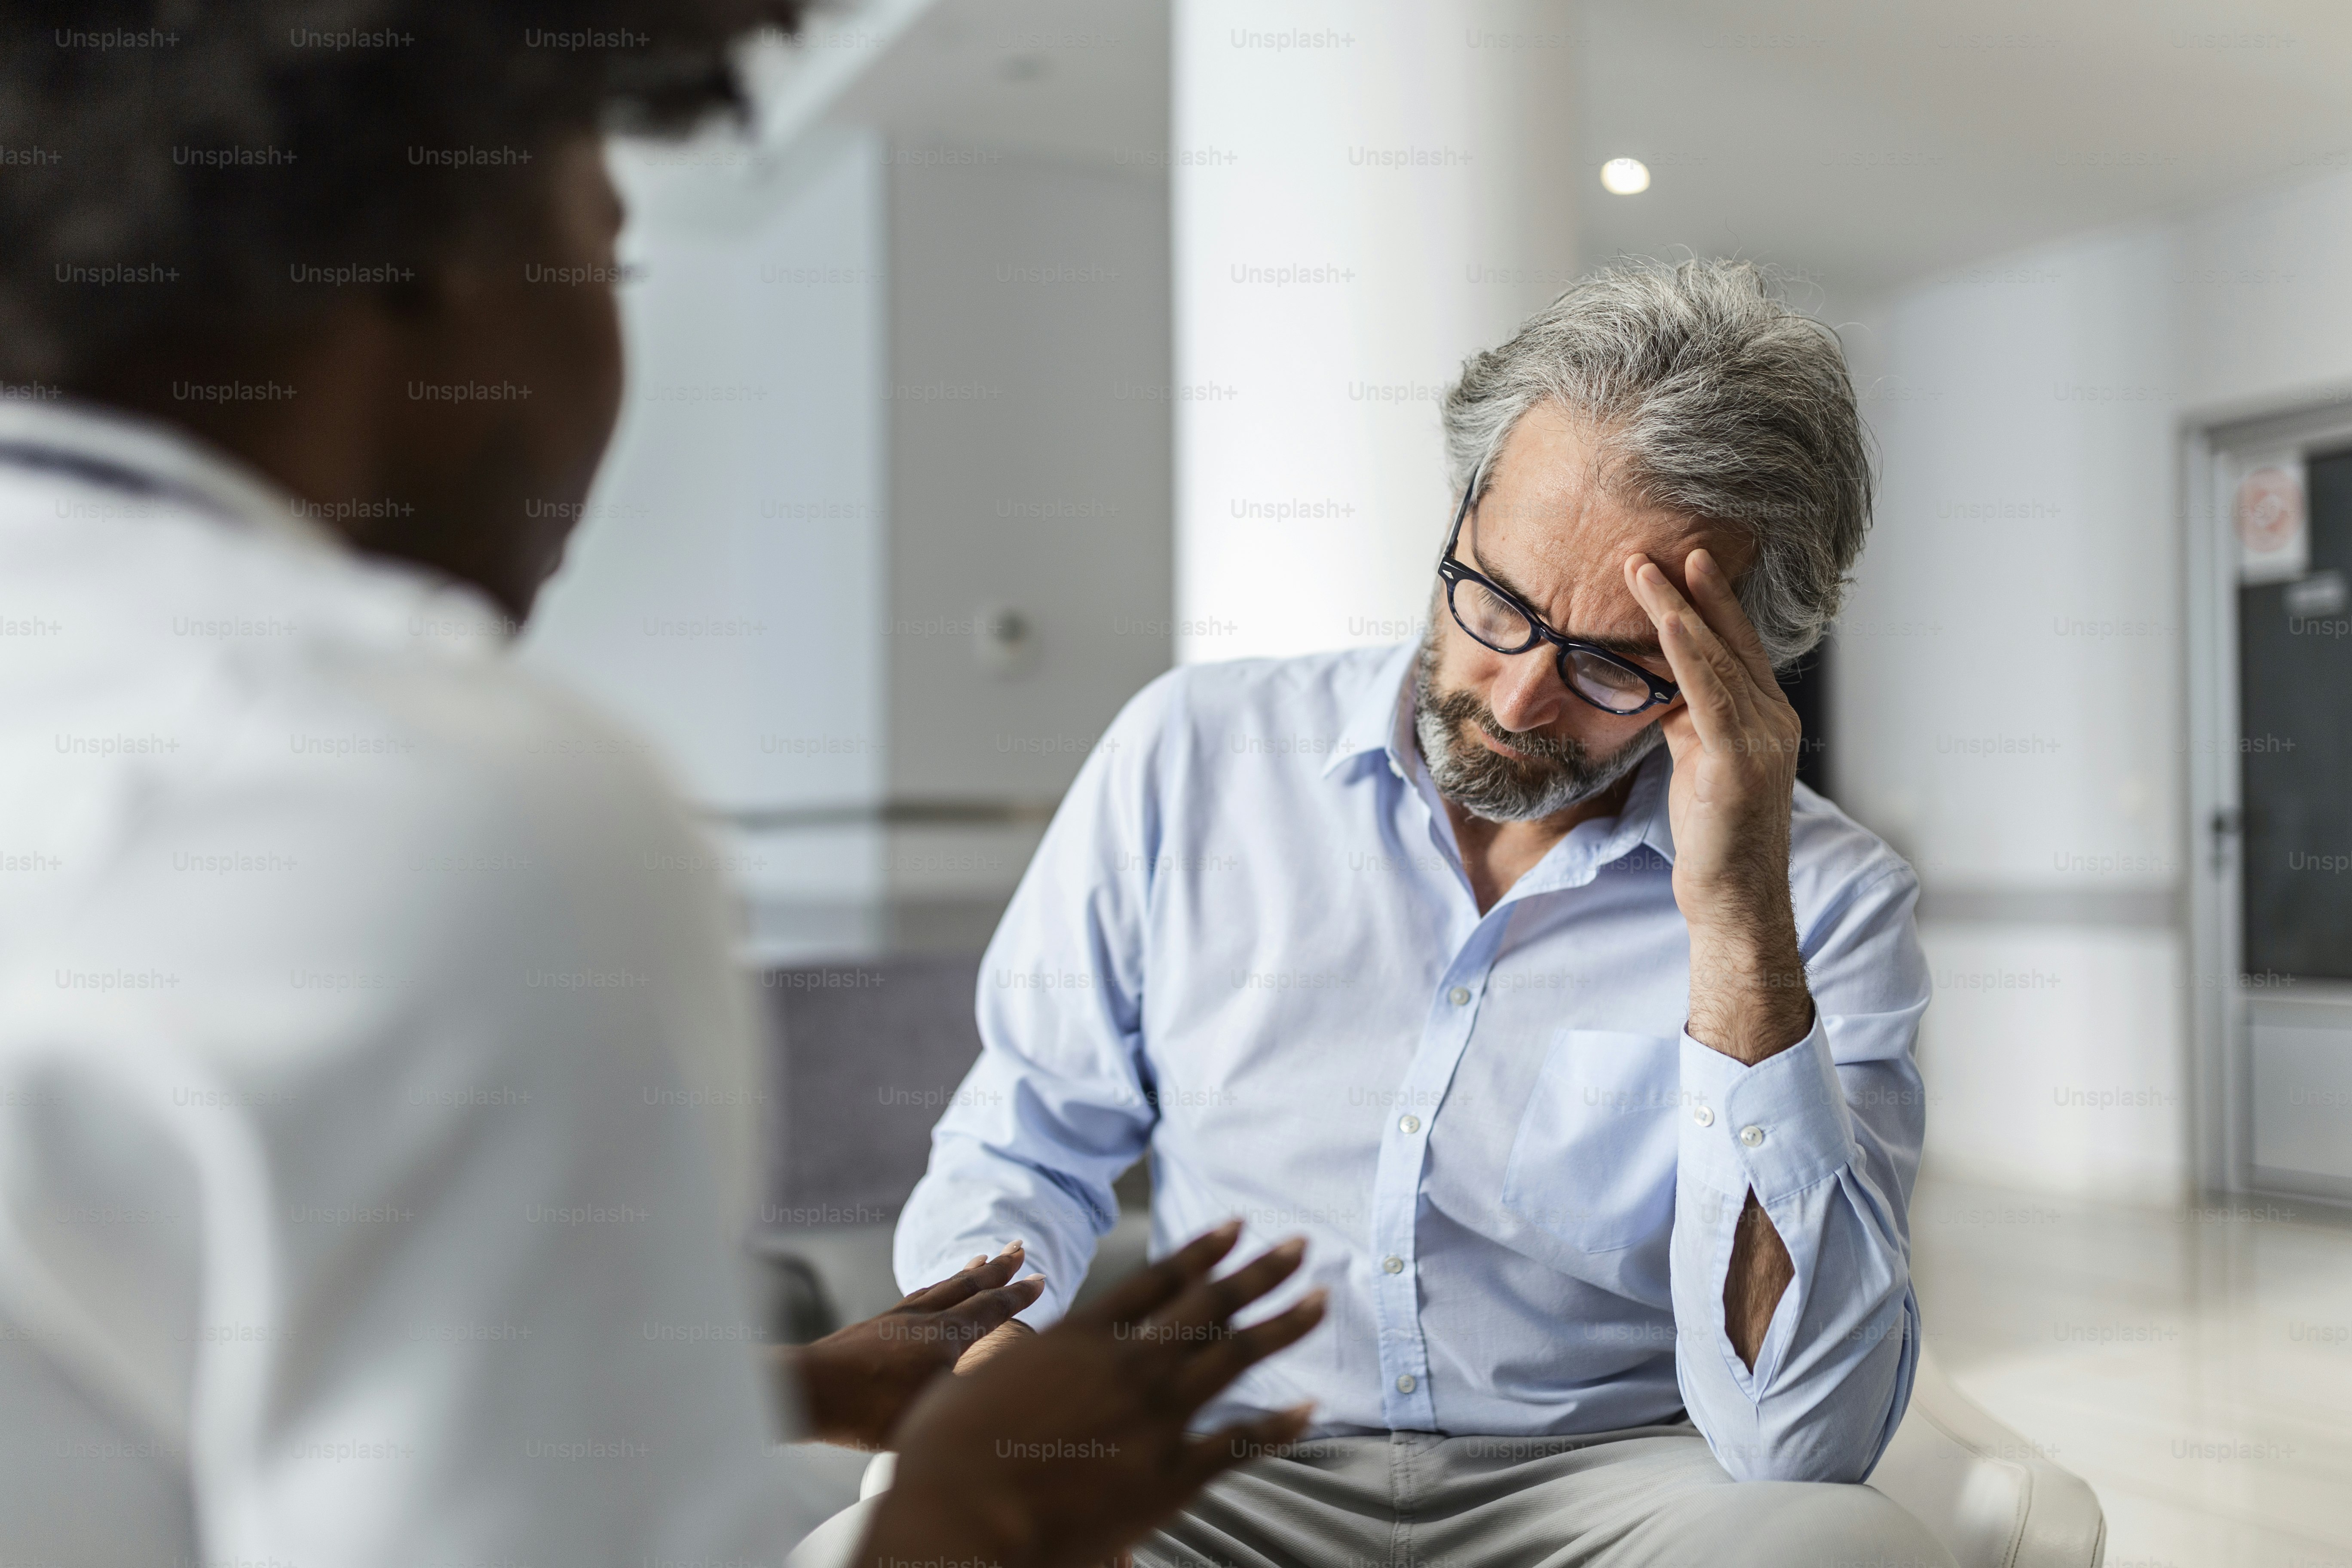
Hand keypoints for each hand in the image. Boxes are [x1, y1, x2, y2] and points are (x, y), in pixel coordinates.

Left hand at [782, 1242, 1042, 1448]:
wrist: (807, 1390)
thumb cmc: (867, 1409)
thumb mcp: (930, 1412)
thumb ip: (966, 1398)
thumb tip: (994, 1393)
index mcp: (946, 1337)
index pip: (991, 1309)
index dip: (1018, 1295)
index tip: (1040, 1279)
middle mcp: (925, 1320)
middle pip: (969, 1286)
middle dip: (998, 1269)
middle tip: (1018, 1248)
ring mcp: (898, 1319)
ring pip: (942, 1287)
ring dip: (967, 1272)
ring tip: (982, 1258)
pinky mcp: (875, 1326)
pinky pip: (916, 1297)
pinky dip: (935, 1287)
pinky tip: (932, 1290)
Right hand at [861, 1221, 1325, 1567]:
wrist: (959, 1516)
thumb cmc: (946, 1454)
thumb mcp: (971, 1379)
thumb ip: (1006, 1358)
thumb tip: (1008, 1343)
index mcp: (1079, 1337)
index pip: (1156, 1282)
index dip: (1200, 1252)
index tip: (1234, 1229)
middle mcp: (1126, 1364)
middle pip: (1208, 1304)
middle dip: (1259, 1271)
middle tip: (1299, 1245)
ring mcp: (1153, 1417)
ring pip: (1235, 1357)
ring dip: (1283, 1323)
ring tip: (1321, 1298)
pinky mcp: (1169, 1476)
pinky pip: (1239, 1443)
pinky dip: (1278, 1425)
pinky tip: (1308, 1407)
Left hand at [1624, 547, 1812, 1062]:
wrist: (1732, 897)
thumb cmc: (1713, 833)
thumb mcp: (1698, 760)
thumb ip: (1688, 717)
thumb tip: (1660, 682)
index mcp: (1764, 718)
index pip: (1736, 647)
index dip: (1712, 602)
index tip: (1686, 561)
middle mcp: (1772, 720)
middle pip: (1729, 641)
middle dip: (1695, 592)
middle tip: (1662, 545)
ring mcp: (1762, 740)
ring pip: (1716, 660)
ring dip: (1677, 611)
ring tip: (1643, 570)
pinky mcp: (1739, 763)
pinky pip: (1710, 697)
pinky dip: (1688, 656)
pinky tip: (1667, 624)